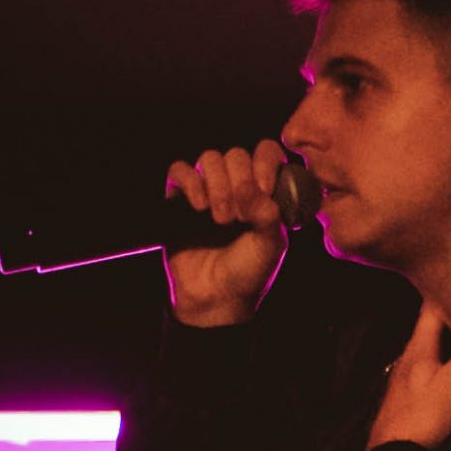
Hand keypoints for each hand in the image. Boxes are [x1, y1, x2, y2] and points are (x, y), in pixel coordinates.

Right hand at [164, 140, 289, 325]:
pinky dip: (190, 183)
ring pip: (210, 158)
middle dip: (239, 183)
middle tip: (238, 218)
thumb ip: (269, 213)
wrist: (215, 298)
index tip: (264, 190)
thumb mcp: (271, 244)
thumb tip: (249, 187)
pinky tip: (198, 207)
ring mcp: (207, 189)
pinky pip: (180, 170)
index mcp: (264, 191)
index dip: (265, 164)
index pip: (266, 152)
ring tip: (220, 220)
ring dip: (217, 186)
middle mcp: (237, 185)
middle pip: (236, 154)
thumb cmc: (248, 272)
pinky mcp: (179, 197)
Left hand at [367, 298, 450, 450]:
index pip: (430, 307)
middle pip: (430, 327)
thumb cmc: (423, 417)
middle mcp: (409, 357)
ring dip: (446, 337)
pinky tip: (449, 367)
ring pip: (428, 347)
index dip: (446, 290)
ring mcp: (407, 377)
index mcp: (418, 347)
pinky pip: (427, 368)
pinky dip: (441, 359)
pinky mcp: (409, 395)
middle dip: (449, 313)